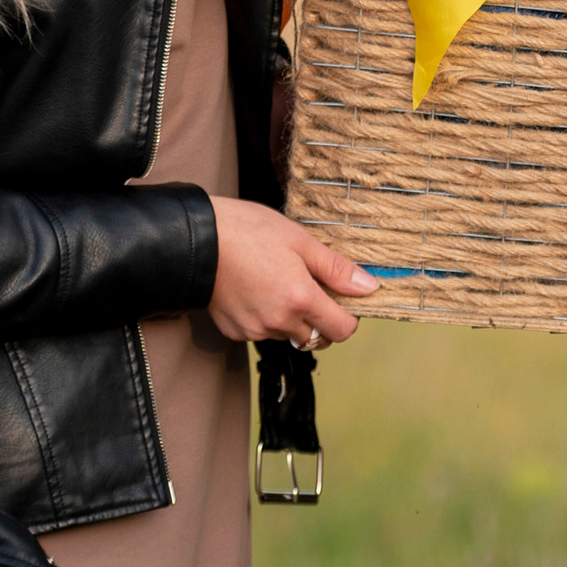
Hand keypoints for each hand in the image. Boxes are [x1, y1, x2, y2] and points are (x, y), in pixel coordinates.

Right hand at [206, 199, 373, 347]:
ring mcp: (255, 330)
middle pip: (316, 335)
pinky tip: (256, 290)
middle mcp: (279, 322)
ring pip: (288, 333)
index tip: (343, 298)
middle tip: (308, 283)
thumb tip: (370, 288)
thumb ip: (336, 269)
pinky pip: (263, 332)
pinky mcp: (236, 332)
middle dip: (319, 316)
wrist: (197, 240)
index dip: (349, 316)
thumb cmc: (249, 231)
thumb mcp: (300, 241)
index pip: (341, 330)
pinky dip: (267, 317)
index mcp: (300, 299)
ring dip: (292, 317)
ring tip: (276, 280)